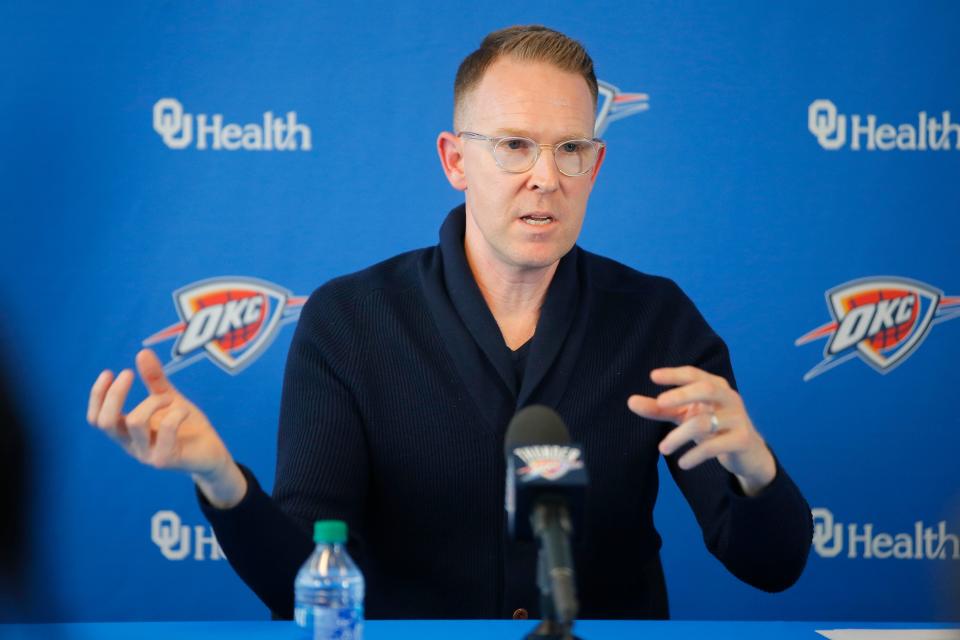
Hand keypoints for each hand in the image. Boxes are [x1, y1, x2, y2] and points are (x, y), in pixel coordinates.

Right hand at [86, 348, 246, 507]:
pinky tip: (185, 411)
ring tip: (170, 398)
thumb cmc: (187, 427)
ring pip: (135, 422)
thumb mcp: (169, 399)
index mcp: (127, 433)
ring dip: (153, 401)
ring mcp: (147, 455)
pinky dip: (176, 412)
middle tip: (128, 373)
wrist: (212, 454)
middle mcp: (132, 446)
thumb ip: (155, 380)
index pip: (96, 418)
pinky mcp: (166, 459)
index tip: (109, 372)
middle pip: (105, 422)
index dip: (97, 396)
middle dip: (114, 394)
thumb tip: (142, 352)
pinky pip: (166, 429)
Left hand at [627, 366, 775, 496]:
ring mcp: (738, 418)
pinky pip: (714, 446)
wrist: (748, 453)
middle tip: (660, 403)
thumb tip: (630, 401)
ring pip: (704, 422)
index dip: (674, 374)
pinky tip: (682, 463)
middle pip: (706, 389)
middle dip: (682, 394)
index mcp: (716, 386)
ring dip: (679, 436)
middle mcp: (729, 398)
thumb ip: (660, 409)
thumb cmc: (713, 427)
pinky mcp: (742, 440)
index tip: (653, 376)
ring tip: (663, 449)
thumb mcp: (686, 416)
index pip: (694, 375)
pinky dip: (695, 455)